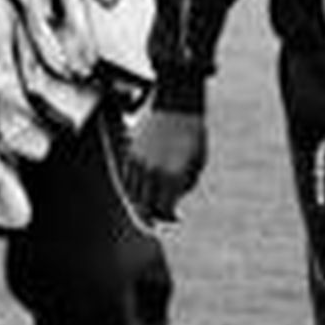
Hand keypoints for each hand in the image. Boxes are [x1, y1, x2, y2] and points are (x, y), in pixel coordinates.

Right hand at [124, 105, 207, 222]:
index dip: (169, 217)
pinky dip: (133, 188)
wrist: (176, 106)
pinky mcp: (130, 153)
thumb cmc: (192, 135)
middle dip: (153, 215)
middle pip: (145, 206)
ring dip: (141, 202)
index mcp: (172, 176)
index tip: (175, 217)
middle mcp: (153, 172)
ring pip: (133, 194)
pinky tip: (143, 189)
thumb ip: (185, 185)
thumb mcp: (197, 163)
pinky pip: (127, 179)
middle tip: (160, 218)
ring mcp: (138, 163)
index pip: (164, 209)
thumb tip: (174, 199)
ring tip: (151, 204)